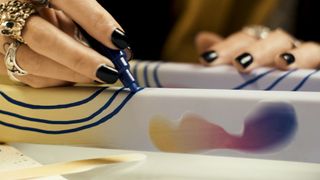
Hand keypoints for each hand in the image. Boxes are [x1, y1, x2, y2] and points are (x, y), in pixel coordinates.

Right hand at [0, 0, 128, 87]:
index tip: (119, 40)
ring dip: (72, 74)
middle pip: (43, 39)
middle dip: (81, 59)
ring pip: (34, 63)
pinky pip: (30, 77)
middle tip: (109, 70)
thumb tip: (121, 49)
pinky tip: (74, 74)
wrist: (16, 14)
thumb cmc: (45, 8)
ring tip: (99, 74)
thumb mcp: (65, 5)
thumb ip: (89, 19)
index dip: (94, 19)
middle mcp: (7, 10)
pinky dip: (59, 78)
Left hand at [196, 28, 319, 72]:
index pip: (242, 41)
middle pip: (267, 41)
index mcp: (259, 48)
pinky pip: (318, 56)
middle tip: (240, 63)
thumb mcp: (242, 70)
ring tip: (280, 62)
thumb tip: (202, 39)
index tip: (207, 59)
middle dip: (253, 50)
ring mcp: (300, 55)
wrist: (300, 88)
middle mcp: (279, 48)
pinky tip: (292, 63)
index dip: (225, 48)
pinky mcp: (318, 65)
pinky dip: (307, 57)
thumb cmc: (263, 80)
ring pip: (294, 45)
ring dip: (287, 52)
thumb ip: (225, 56)